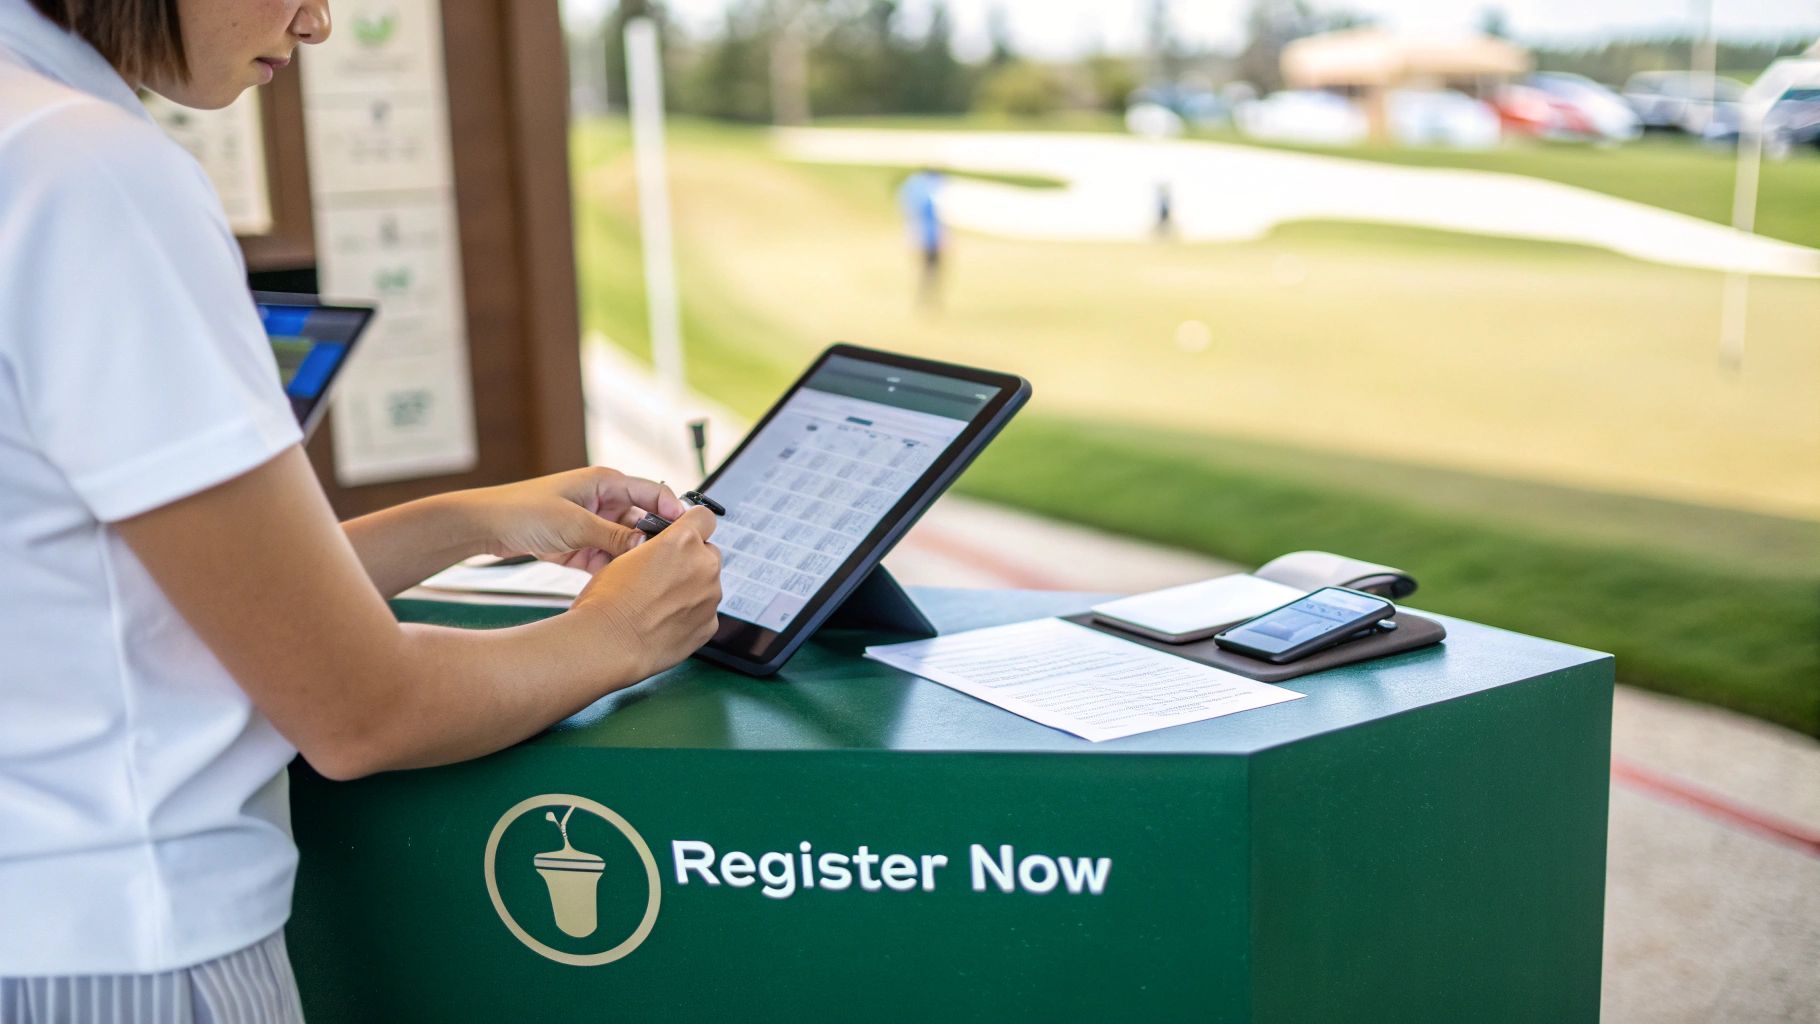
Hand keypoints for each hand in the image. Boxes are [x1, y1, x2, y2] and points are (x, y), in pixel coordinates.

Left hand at [459, 467, 686, 572]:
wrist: (485, 527)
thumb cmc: (523, 511)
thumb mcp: (574, 524)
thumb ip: (613, 536)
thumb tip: (646, 547)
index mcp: (605, 483)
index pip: (653, 492)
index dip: (673, 511)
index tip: (689, 532)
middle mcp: (602, 501)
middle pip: (642, 521)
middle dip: (655, 542)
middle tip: (669, 563)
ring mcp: (592, 524)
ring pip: (627, 544)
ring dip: (634, 559)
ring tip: (646, 578)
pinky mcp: (581, 546)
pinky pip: (608, 558)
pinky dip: (614, 570)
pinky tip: (621, 583)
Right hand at [574, 505, 722, 676]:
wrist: (608, 643)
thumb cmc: (607, 599)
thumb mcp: (627, 555)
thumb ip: (656, 547)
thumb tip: (662, 548)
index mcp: (682, 541)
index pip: (704, 517)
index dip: (693, 524)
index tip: (686, 533)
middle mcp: (704, 566)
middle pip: (708, 553)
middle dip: (691, 561)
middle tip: (664, 575)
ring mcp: (710, 597)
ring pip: (708, 584)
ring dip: (691, 589)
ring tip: (659, 604)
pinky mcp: (710, 625)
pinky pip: (705, 612)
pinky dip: (690, 615)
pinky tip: (665, 621)